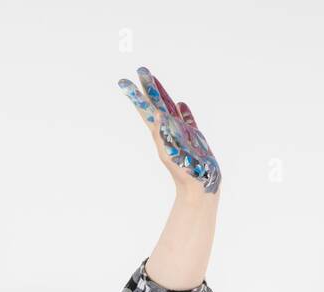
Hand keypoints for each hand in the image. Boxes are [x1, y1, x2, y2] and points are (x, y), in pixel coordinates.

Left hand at [118, 66, 220, 193]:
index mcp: (160, 133)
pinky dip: (184, 111)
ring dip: (163, 95)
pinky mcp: (194, 139)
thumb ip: (163, 133)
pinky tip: (181, 105)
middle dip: (149, 87)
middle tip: (141, 69)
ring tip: (155, 81)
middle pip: (156, 104)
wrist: (199, 189)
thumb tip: (154, 114)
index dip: (136, 95)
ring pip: (170, 109)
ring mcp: (181, 134)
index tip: (123, 82)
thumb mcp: (172, 152)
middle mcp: (168, 130)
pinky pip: (187, 120)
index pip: (145, 109)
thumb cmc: (186, 173)